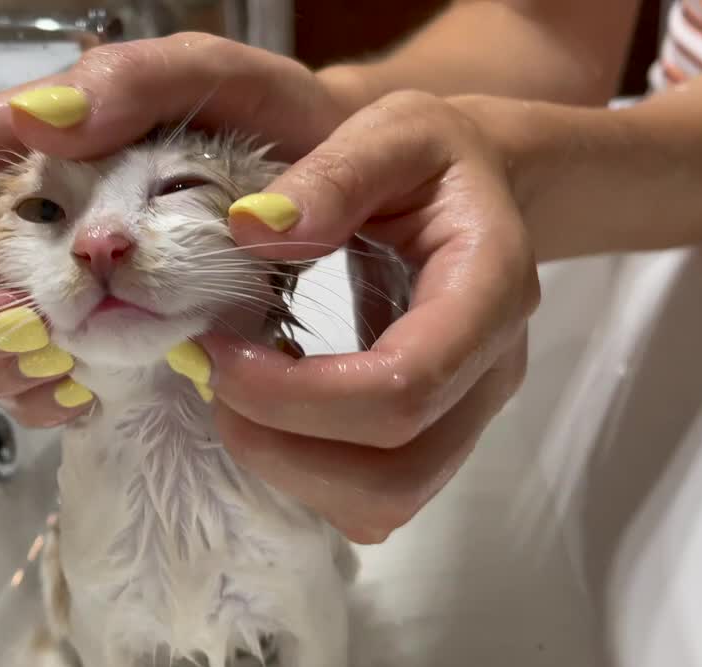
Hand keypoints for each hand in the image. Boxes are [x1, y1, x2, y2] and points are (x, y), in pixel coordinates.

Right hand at [0, 33, 354, 426]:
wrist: (319, 180)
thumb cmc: (262, 115)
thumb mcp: (202, 75)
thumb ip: (125, 82)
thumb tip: (38, 120)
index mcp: (6, 149)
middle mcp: (6, 217)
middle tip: (28, 338)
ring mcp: (35, 279)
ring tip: (65, 366)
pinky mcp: (74, 330)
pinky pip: (20, 380)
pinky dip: (38, 397)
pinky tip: (83, 393)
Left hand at [200, 91, 539, 543]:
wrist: (483, 190)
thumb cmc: (434, 158)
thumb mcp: (393, 129)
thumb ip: (335, 174)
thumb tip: (253, 232)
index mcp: (489, 291)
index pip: (404, 386)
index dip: (297, 393)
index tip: (216, 351)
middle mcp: (491, 373)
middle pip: (394, 473)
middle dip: (279, 444)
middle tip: (210, 378)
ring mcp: (468, 416)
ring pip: (384, 503)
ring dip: (287, 468)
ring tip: (233, 394)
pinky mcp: (437, 439)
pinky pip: (373, 499)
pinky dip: (306, 472)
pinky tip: (269, 408)